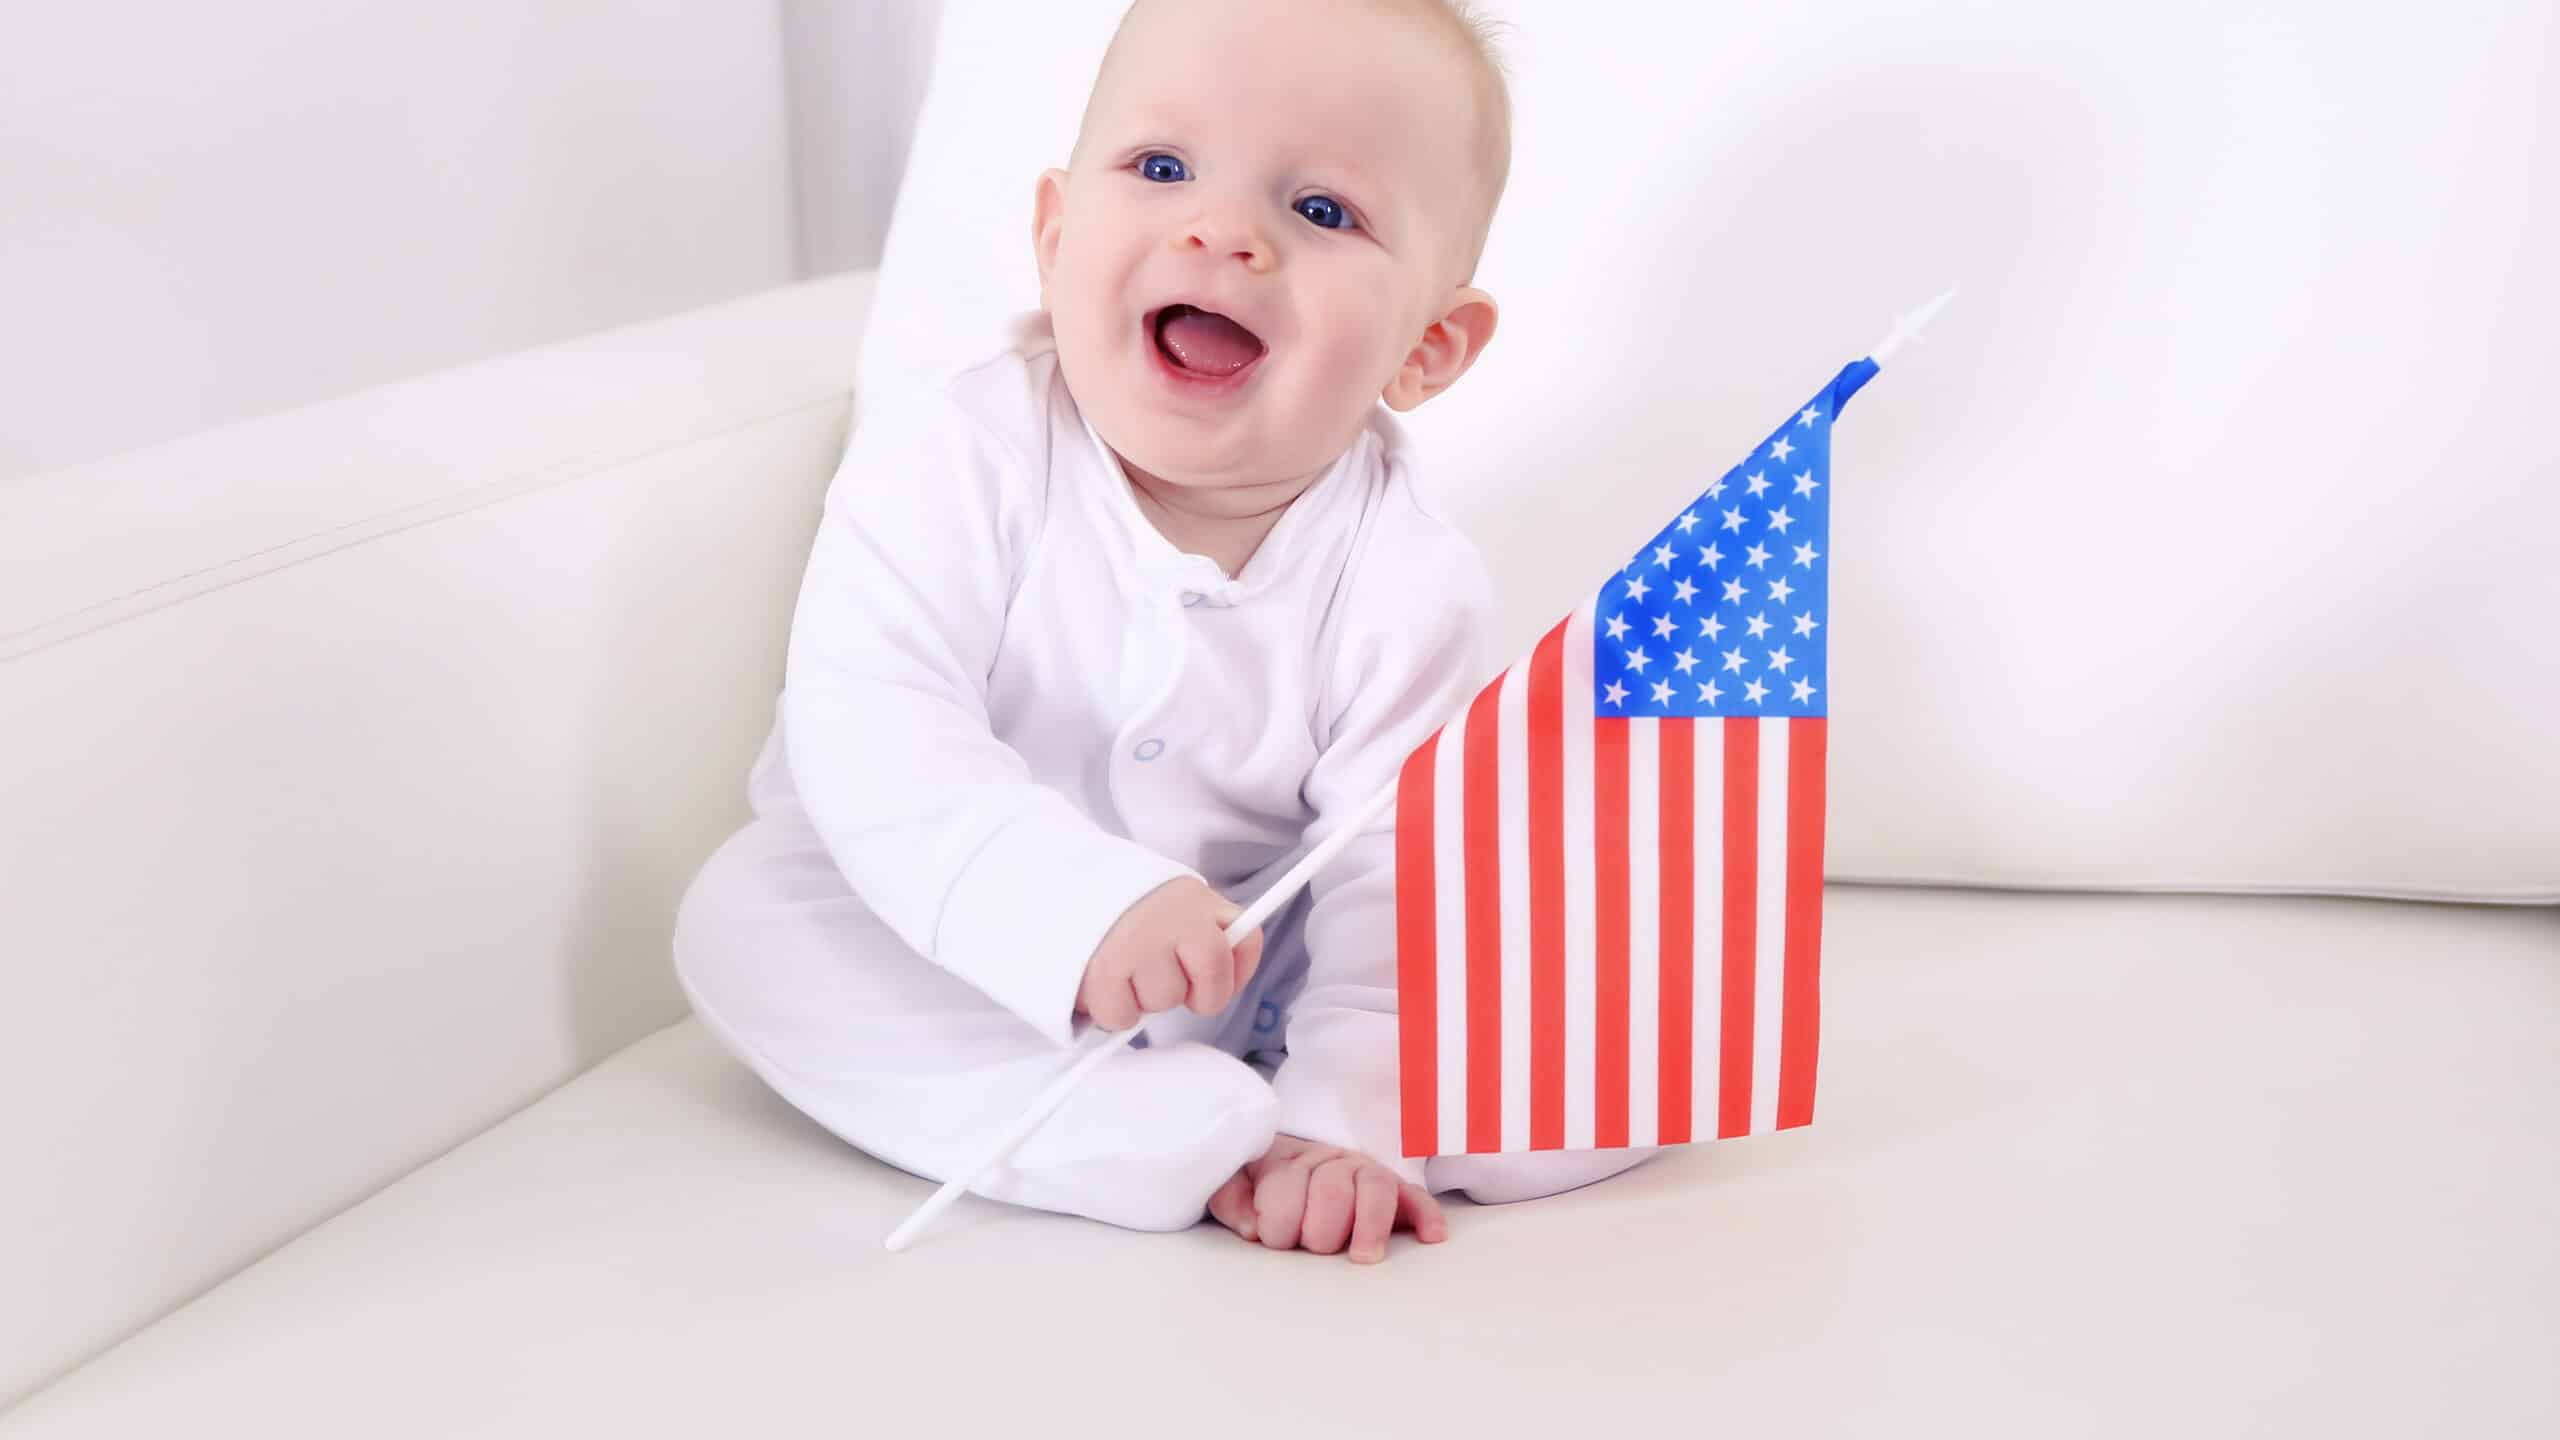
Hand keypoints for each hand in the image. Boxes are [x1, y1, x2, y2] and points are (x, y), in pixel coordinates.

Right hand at [1077, 877, 1263, 1029]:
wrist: (1054, 882)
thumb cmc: (1121, 909)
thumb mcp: (1172, 904)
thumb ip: (1204, 933)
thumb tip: (1225, 980)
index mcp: (1197, 899)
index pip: (1248, 942)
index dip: (1233, 975)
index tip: (1208, 982)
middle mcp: (1176, 917)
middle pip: (1209, 990)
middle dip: (1182, 993)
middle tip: (1153, 974)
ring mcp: (1142, 943)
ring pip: (1163, 1003)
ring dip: (1142, 999)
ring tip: (1120, 968)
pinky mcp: (1106, 969)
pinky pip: (1122, 1017)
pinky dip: (1112, 1011)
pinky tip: (1102, 982)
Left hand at [1206, 1134, 1448, 1263]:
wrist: (1294, 1161)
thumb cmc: (1262, 1185)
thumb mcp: (1235, 1185)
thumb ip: (1230, 1198)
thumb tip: (1252, 1227)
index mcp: (1290, 1158)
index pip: (1287, 1186)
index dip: (1276, 1221)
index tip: (1269, 1236)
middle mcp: (1331, 1161)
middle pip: (1333, 1190)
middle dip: (1320, 1230)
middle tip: (1312, 1248)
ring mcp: (1365, 1173)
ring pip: (1376, 1188)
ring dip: (1370, 1225)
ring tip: (1363, 1259)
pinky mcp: (1395, 1191)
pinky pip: (1416, 1196)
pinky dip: (1426, 1214)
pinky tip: (1431, 1236)